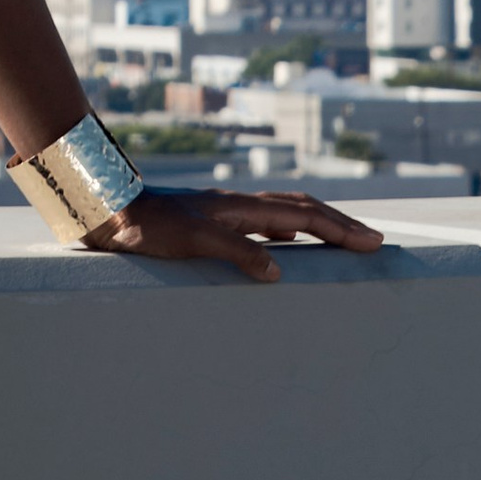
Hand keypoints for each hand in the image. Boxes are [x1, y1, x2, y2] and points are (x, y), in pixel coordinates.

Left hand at [93, 185, 383, 284]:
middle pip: (302, 209)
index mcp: (241, 209)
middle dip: (340, 225)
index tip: (374, 243)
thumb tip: (278, 272)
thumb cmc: (146, 227)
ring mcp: (226, 213)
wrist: (107, 209)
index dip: (340, 229)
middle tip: (373, 242)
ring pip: (285, 214)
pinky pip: (264, 225)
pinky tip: (285, 249)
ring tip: (342, 241)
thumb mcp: (192, 241)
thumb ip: (236, 252)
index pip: (303, 216)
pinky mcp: (211, 224)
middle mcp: (239, 207)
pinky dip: (289, 233)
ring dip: (318, 225)